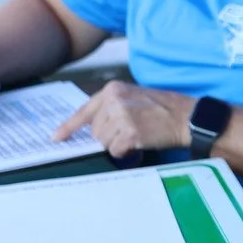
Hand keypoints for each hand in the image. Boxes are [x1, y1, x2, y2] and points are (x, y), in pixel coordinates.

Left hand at [51, 80, 189, 157]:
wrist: (186, 116)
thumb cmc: (163, 108)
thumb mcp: (134, 97)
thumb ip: (112, 108)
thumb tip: (94, 129)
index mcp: (113, 90)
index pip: (84, 111)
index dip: (69, 127)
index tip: (56, 137)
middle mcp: (114, 101)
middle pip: (94, 130)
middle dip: (107, 137)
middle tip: (129, 132)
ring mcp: (122, 116)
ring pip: (104, 142)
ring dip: (117, 145)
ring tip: (136, 135)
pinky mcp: (130, 133)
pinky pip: (116, 151)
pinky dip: (126, 152)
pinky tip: (139, 142)